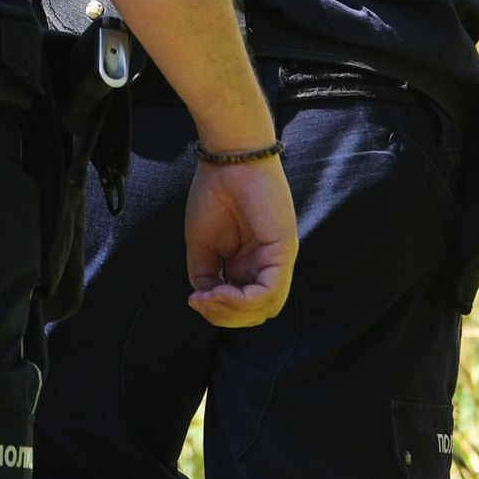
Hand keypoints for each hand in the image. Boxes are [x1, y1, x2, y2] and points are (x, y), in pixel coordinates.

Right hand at [180, 151, 297, 327]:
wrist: (227, 162)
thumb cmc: (213, 194)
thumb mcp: (201, 243)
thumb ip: (206, 274)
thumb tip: (207, 300)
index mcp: (248, 264)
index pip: (242, 306)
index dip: (218, 312)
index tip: (194, 300)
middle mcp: (266, 267)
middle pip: (255, 313)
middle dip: (225, 317)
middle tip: (200, 302)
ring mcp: (278, 261)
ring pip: (264, 309)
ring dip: (233, 311)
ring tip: (209, 298)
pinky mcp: (284, 252)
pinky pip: (269, 291)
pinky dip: (244, 300)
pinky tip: (221, 291)